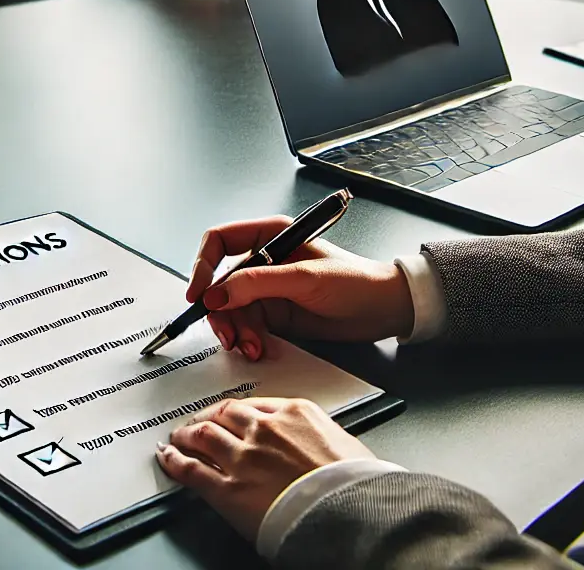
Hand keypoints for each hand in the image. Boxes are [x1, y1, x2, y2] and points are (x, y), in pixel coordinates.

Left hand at [157, 397, 374, 539]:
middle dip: (207, 417)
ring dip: (186, 436)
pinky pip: (192, 470)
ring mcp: (243, 457)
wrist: (351, 511)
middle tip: (197, 422)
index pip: (253, 405)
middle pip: (224, 414)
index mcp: (294, 412)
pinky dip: (175, 462)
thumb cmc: (356, 484)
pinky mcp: (228, 489)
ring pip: (203, 436)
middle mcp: (263, 429)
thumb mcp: (343, 443)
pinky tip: (167, 458)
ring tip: (178, 438)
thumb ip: (316, 436)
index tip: (227, 414)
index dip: (233, 411)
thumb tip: (313, 443)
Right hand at [187, 215, 413, 359]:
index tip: (199, 294)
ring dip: (235, 330)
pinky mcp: (275, 313)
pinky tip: (258, 349)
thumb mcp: (304, 279)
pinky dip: (247, 338)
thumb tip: (216, 294)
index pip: (220, 241)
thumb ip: (258, 284)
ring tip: (250, 347)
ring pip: (231, 308)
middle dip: (219, 309)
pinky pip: (247, 325)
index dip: (203, 265)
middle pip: (220, 281)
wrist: (384, 310)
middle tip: (226, 334)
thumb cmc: (354, 282)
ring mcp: (268, 288)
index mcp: (270, 235)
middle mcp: (264, 260)